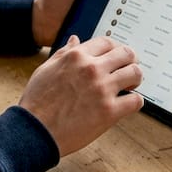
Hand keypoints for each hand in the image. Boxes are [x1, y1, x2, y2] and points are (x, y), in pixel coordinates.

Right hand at [18, 35, 143, 155]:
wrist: (35, 131)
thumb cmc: (37, 102)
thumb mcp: (46, 69)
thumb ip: (64, 53)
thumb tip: (75, 40)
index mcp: (76, 56)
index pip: (107, 42)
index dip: (114, 49)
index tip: (116, 57)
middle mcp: (92, 69)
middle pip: (126, 53)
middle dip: (129, 60)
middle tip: (127, 70)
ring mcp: (102, 89)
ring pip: (135, 73)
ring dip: (135, 79)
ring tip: (129, 87)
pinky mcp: (109, 111)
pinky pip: (136, 100)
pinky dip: (135, 101)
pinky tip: (127, 104)